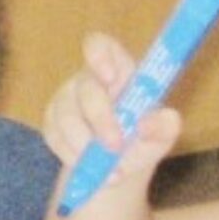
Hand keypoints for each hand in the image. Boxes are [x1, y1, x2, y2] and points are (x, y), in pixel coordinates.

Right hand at [43, 32, 180, 180]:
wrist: (118, 173)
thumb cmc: (144, 143)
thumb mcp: (162, 137)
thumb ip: (166, 126)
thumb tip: (147, 123)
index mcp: (121, 73)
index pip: (102, 46)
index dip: (100, 54)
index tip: (109, 78)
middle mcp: (91, 81)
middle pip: (87, 87)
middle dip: (101, 119)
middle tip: (117, 147)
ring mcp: (67, 100)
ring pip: (67, 115)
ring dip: (87, 144)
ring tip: (110, 170)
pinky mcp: (52, 123)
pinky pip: (55, 136)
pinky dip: (74, 155)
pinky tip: (90, 167)